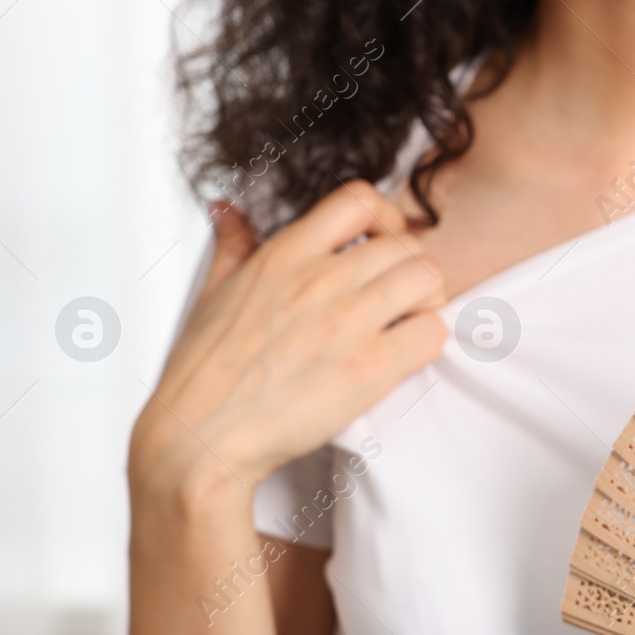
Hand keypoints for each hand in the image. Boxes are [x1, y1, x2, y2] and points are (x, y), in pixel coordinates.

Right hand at [130, 182, 445, 507]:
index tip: (381, 243)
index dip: (385, 217)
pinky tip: (403, 358)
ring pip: (428, 280)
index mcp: (284, 255)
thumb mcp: (212, 292)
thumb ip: (232, 244)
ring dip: (426, 302)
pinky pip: (432, 333)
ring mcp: (346, 322)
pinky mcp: (368, 369)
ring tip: (405, 327)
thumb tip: (227, 210)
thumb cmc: (204, 374)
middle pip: (406, 245)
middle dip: (409, 270)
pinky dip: (428, 342)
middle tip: (398, 300)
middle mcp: (319, 280)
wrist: (202, 436)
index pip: (359, 198)